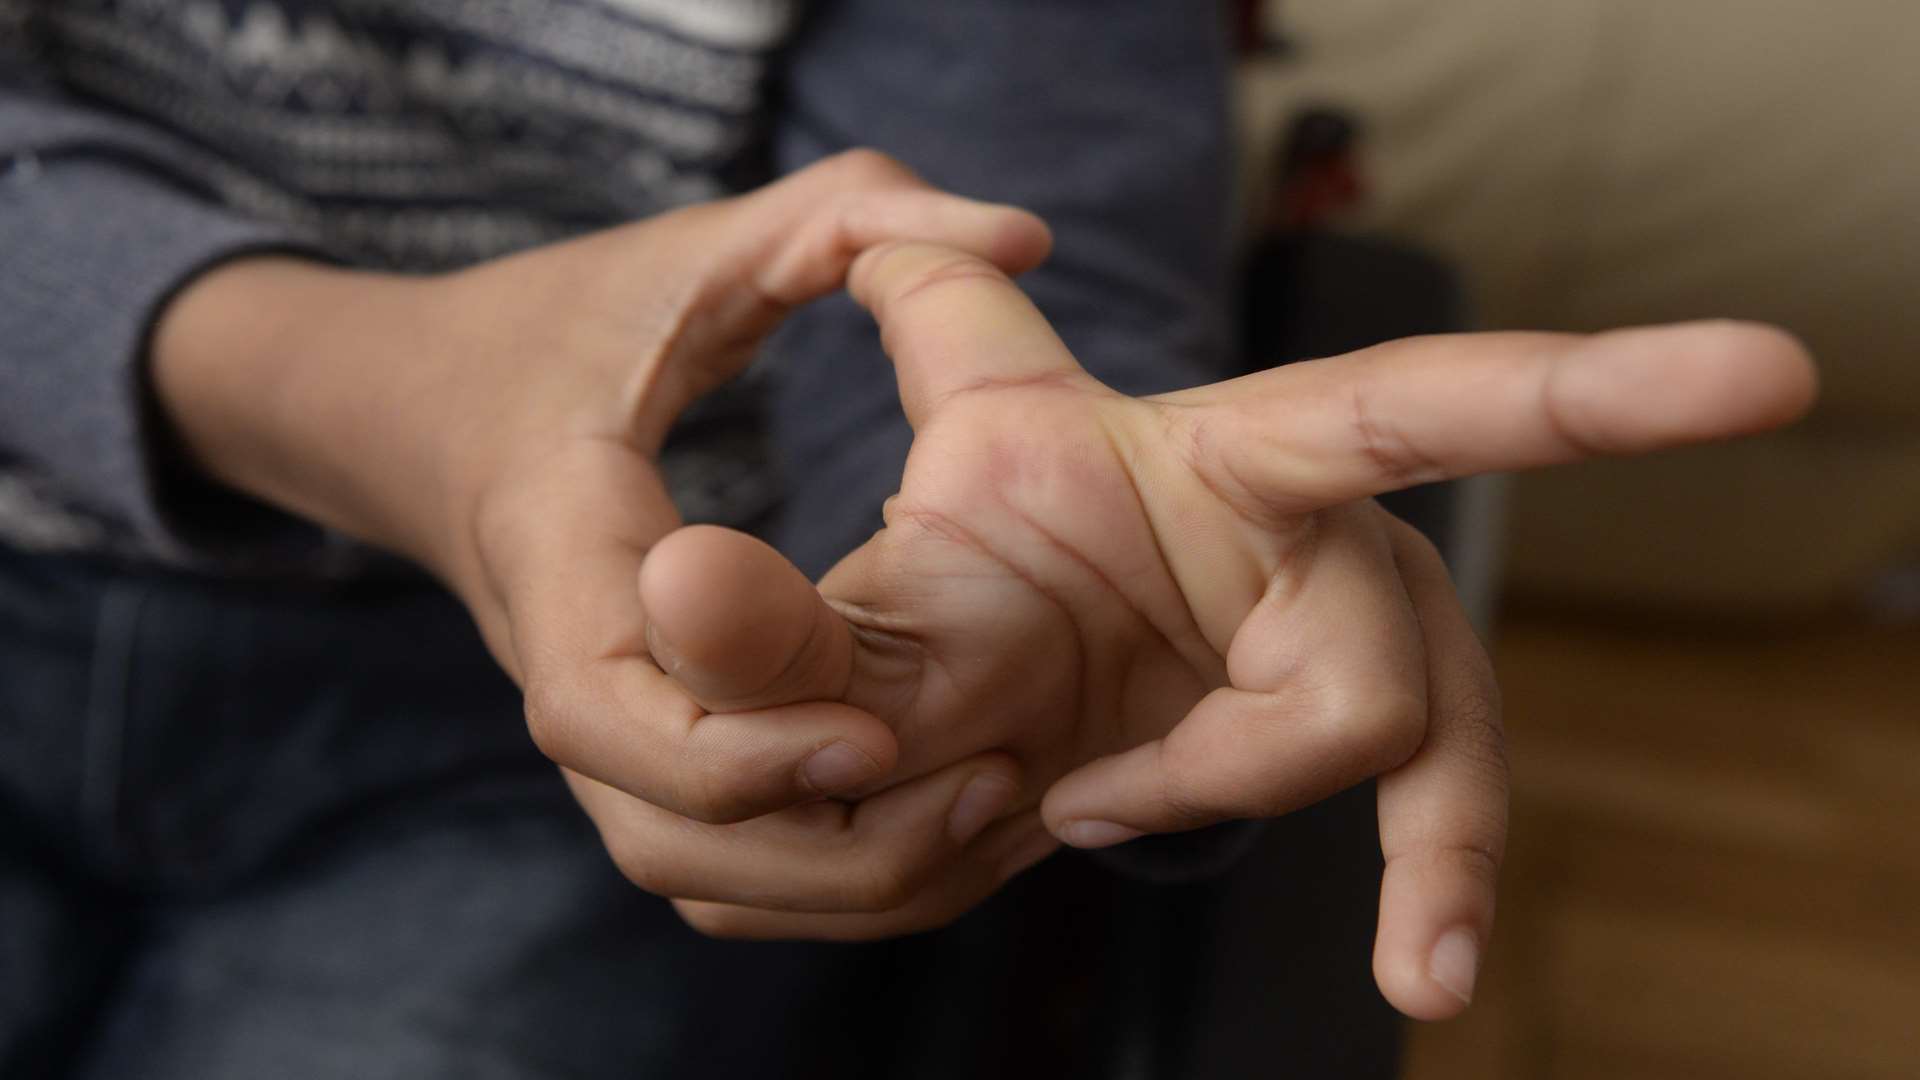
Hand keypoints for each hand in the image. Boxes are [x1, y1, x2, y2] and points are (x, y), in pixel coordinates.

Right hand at [150, 151, 1059, 922]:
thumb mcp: (694, 248)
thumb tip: (1027, 234)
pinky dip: (817, 871)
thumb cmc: (560, 325)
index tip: (877, 734)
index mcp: (561, 546)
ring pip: (690, 870)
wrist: (419, 413)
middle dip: (823, 850)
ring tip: (992, 809)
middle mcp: (566, 665)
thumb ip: (846, 215)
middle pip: (659, 834)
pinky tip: (940, 815)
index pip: (606, 701)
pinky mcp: (631, 751)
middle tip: (993, 787)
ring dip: (835, 879)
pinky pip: (712, 860)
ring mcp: (595, 725)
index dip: (736, 747)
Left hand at [648, 242, 1817, 1018]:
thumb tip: (664, 593)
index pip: (1410, 403)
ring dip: (1213, 798)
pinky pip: (1437, 815)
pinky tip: (1418, 974)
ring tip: (1068, 805)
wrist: (1025, 646)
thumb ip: (788, 575)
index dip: (1584, 387)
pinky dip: (1426, 885)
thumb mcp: (876, 574)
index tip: (1767, 379)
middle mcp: (1343, 539)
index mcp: (1243, 448)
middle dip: (1229, 747)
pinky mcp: (1374, 733)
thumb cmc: (979, 566)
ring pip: (1399, 749)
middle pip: (1376, 661)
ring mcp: (1375, 643)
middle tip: (1049, 782)